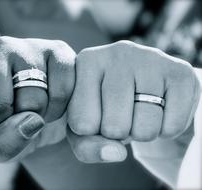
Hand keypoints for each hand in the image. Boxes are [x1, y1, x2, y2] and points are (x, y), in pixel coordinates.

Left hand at [0, 37, 75, 162]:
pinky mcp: (59, 51)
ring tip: (35, 110)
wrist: (41, 111)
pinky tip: (52, 104)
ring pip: (32, 102)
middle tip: (15, 118)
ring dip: (37, 120)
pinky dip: (58, 110)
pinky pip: (60, 93)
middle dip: (8, 125)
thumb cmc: (9, 122)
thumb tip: (33, 122)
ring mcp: (29, 47)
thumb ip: (1, 144)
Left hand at [67, 40, 200, 162]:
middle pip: (114, 126)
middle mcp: (117, 53)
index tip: (95, 117)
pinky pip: (173, 125)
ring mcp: (151, 58)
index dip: (90, 132)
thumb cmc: (105, 107)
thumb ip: (88, 147)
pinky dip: (165, 130)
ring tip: (138, 114)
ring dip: (141, 133)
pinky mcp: (180, 71)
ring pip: (145, 128)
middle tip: (120, 117)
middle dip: (117, 134)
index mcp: (87, 62)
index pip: (82, 123)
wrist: (140, 85)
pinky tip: (159, 112)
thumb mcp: (85, 128)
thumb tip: (116, 153)